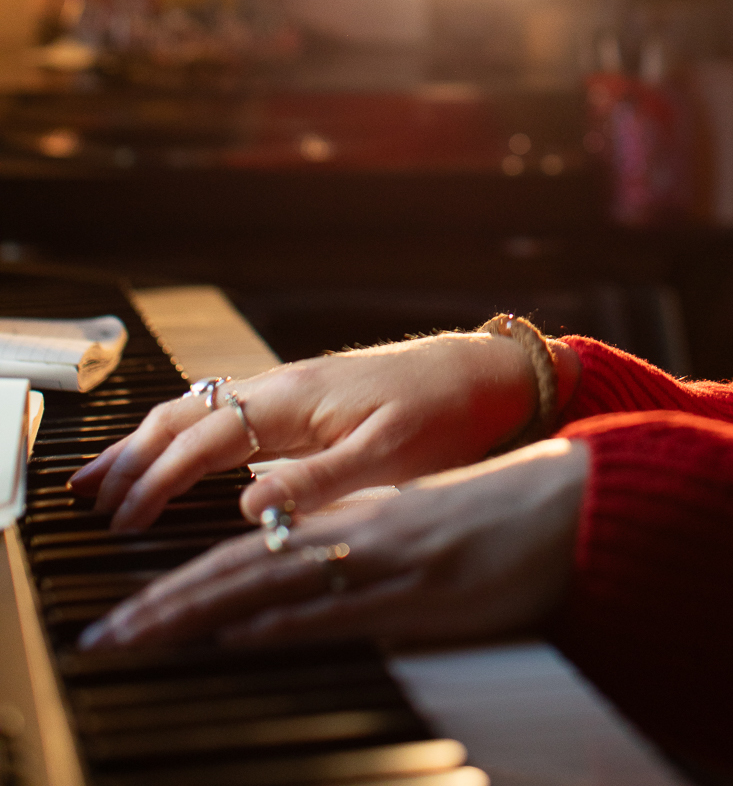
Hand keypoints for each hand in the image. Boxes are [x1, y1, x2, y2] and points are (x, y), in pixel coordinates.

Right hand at [67, 331, 579, 533]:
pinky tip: (177, 449)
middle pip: (186, 416)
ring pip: (202, 409)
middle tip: (86, 496)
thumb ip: (317, 482)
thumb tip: (246, 509)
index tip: (122, 519)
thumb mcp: (388, 456)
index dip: (157, 480)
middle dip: (132, 455)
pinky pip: (229, 411)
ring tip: (109, 474)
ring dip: (151, 440)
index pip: (204, 440)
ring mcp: (292, 389)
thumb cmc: (445, 413)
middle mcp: (284, 386)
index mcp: (296, 399)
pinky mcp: (306, 399)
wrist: (486, 373)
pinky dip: (187, 432)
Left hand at [77, 440, 589, 654]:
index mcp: (359, 521)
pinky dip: (279, 620)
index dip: (187, 588)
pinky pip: (334, 608)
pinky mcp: (421, 593)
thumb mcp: (421, 529)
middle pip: (244, 571)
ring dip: (198, 614)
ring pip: (273, 586)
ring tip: (140, 636)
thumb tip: (305, 582)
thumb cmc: (507, 518)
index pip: (252, 555)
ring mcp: (389, 565)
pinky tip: (238, 631)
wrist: (578, 504)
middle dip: (169, 606)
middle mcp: (362, 535)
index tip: (135, 616)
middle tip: (110, 635)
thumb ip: (364, 548)